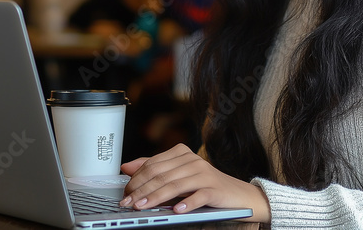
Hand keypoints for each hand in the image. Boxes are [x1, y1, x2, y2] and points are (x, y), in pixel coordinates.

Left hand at [119, 143, 269, 223]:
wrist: (237, 194)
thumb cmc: (204, 185)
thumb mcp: (178, 174)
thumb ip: (154, 169)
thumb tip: (126, 167)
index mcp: (181, 153)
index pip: (153, 164)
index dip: (136, 179)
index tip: (125, 192)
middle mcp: (192, 160)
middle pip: (161, 175)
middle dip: (141, 190)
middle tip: (128, 202)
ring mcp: (204, 173)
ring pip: (175, 185)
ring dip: (156, 198)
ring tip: (143, 207)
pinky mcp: (214, 189)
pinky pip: (198, 195)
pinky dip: (186, 203)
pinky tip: (176, 210)